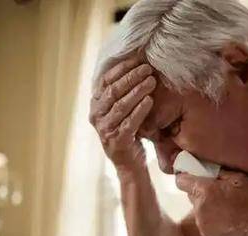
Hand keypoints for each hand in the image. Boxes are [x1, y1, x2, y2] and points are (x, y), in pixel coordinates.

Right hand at [89, 58, 156, 175]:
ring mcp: (104, 129)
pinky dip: (140, 110)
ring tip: (152, 82)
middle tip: (148, 69)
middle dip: (131, 77)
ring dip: (137, 91)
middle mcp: (96, 115)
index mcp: (96, 104)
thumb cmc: (128, 132)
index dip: (121, 69)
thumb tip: (136, 66)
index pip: (105, 81)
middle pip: (113, 91)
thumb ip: (122, 93)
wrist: (130, 163)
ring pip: (120, 105)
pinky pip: (129, 122)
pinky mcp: (116, 141)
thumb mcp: (122, 111)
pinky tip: (150, 101)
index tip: (138, 60)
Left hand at [175, 170, 247, 235]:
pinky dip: (211, 217)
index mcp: (206, 190)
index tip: (194, 175)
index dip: (186, 176)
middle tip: (218, 191)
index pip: (181, 181)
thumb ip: (220, 173)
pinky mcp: (206, 234)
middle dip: (201, 191)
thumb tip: (207, 170)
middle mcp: (199, 207)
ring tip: (225, 206)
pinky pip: (203, 220)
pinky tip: (226, 218)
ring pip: (198, 208)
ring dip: (206, 205)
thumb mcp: (240, 179)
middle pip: (191, 194)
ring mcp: (201, 222)